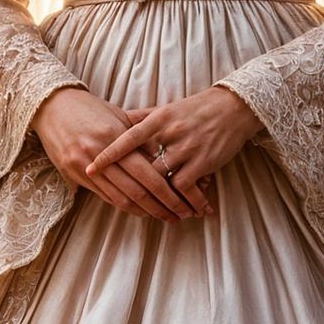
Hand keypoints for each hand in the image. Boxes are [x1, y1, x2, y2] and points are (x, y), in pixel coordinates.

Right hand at [31, 86, 213, 223]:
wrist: (52, 105)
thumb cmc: (90, 108)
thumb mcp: (118, 116)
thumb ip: (141, 136)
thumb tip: (168, 157)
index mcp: (115, 137)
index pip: (148, 172)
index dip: (169, 191)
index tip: (186, 200)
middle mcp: (100, 154)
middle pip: (138, 189)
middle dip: (163, 206)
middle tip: (182, 215)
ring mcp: (84, 167)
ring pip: (122, 198)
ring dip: (147, 211)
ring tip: (166, 217)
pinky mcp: (73, 175)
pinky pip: (105, 196)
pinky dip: (126, 206)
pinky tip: (141, 211)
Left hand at [83, 85, 262, 218]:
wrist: (233, 107)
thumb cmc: (196, 109)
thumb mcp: (166, 109)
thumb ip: (141, 118)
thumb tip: (116, 121)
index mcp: (157, 120)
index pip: (125, 138)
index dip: (107, 154)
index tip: (90, 168)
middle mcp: (169, 134)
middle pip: (142, 167)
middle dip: (133, 189)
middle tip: (123, 204)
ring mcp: (186, 148)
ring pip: (163, 182)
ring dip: (162, 202)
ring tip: (164, 216)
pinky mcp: (203, 161)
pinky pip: (187, 187)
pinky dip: (189, 201)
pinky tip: (193, 212)